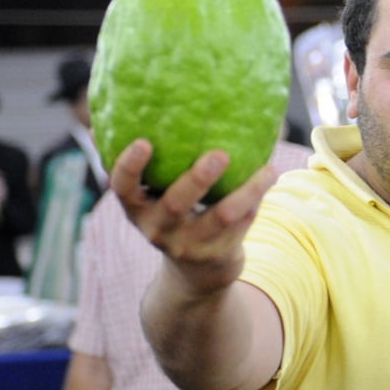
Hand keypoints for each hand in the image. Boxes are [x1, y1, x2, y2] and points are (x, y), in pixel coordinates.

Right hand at [110, 139, 277, 294]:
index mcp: (138, 208)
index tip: (144, 142)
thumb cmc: (173, 217)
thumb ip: (148, 166)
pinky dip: (256, 199)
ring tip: (266, 170)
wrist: (196, 275)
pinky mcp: (218, 254)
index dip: (130, 167)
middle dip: (198, 179)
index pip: (123, 187)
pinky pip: (242, 224)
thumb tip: (121, 113)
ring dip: (246, 191)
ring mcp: (190, 245)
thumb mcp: (152, 199)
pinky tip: (268, 175)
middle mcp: (159, 229)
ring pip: (221, 216)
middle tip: (220, 154)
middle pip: (176, 204)